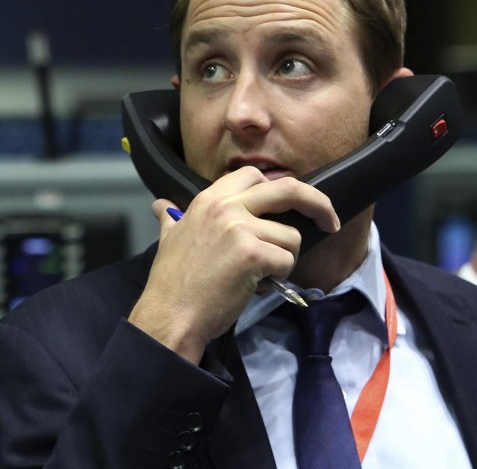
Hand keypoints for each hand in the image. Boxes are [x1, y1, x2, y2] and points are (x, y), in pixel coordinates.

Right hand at [127, 166, 339, 363]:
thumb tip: (159, 205)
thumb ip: (171, 217)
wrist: (171, 313)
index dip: (278, 188)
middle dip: (318, 203)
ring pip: (291, 236)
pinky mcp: (253, 254)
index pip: (253, 176)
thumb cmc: (171, 280)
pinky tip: (256, 285)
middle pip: (287, 189)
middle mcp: (226, 206)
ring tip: (259, 275)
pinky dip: (278, 278)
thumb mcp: (169, 238)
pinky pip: (287, 261)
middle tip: (330, 222)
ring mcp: (240, 228)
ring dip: (283, 259)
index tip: (290, 205)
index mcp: (208, 199)